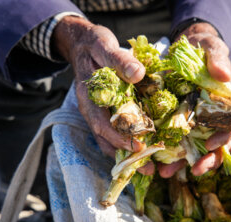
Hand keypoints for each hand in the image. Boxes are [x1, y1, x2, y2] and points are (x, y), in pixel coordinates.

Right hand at [52, 16, 145, 157]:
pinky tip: (139, 150)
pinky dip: (124, 141)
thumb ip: (119, 59)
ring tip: (146, 166)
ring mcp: (97, 110)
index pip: (101, 122)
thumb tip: (138, 74)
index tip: (138, 147)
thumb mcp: (104, 45)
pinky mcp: (105, 110)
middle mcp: (90, 107)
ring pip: (108, 137)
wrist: (83, 44)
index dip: (118, 137)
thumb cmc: (94, 45)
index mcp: (89, 95)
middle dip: (126, 153)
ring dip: (125, 153)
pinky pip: (113, 129)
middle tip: (147, 168)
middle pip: (105, 136)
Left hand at [157, 22, 230, 177]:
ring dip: (184, 162)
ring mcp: (196, 121)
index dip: (224, 137)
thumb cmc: (204, 49)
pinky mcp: (179, 121)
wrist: (187, 48)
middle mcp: (214, 116)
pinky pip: (175, 140)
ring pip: (194, 147)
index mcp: (227, 103)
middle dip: (207, 159)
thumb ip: (218, 59)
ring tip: (169, 173)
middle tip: (196, 170)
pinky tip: (157, 164)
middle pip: (215, 143)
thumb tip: (224, 75)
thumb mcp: (212, 49)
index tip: (213, 144)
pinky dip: (168, 153)